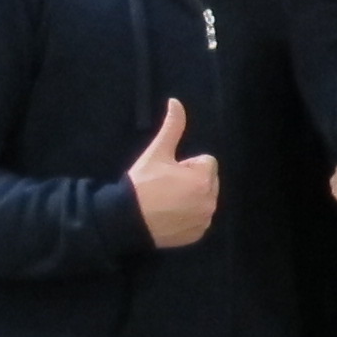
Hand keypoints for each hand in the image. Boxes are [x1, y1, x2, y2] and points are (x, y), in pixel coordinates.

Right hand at [130, 97, 221, 247]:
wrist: (127, 220)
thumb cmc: (143, 184)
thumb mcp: (157, 152)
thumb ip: (172, 126)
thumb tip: (176, 101)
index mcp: (203, 180)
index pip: (206, 162)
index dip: (186, 164)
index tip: (168, 172)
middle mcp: (210, 202)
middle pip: (208, 181)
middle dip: (191, 180)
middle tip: (166, 186)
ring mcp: (204, 220)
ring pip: (204, 199)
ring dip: (191, 197)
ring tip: (166, 201)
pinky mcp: (197, 235)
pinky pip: (199, 218)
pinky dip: (189, 216)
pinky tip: (170, 215)